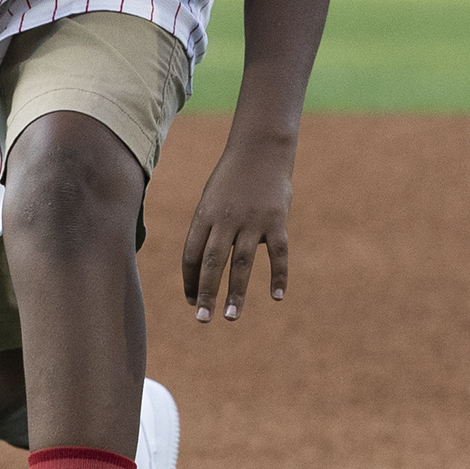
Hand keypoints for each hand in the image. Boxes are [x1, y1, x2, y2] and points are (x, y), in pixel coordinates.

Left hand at [181, 152, 289, 322]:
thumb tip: (202, 270)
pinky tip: (277, 297)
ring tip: (230, 317)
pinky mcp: (277, 220)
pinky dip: (279, 275)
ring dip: (236, 291)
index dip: (190, 280)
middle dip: (206, 293)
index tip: (191, 302)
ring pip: (242, 262)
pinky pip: (278, 252)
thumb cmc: (232, 179)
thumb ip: (207, 232)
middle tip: (202, 320)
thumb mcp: (211, 200)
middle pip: (213, 261)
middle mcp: (226, 219)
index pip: (192, 254)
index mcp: (204, 215)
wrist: (260, 148)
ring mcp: (252, 220)